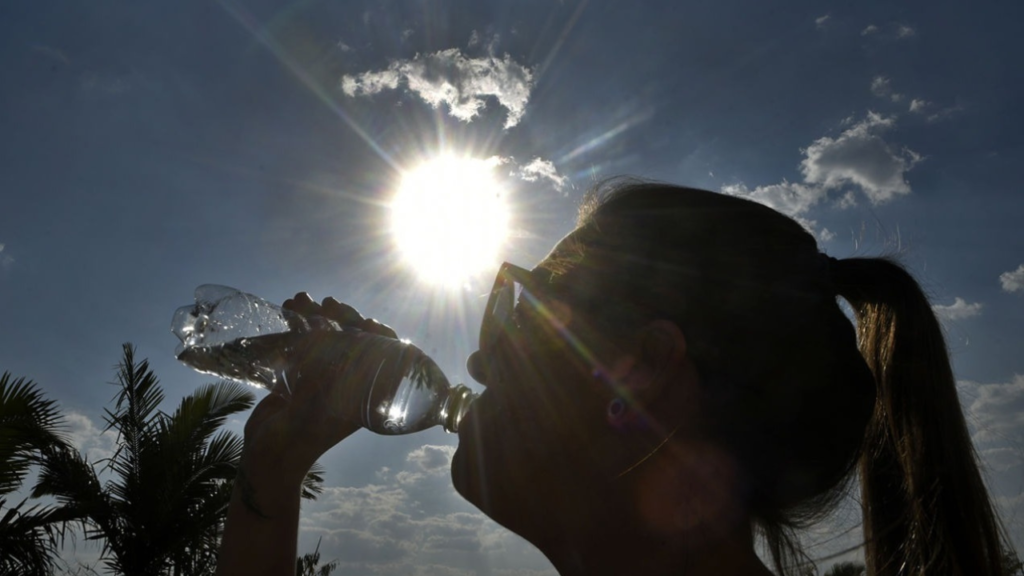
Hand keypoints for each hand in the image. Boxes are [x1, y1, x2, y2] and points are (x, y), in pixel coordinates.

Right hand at [239, 293, 397, 482]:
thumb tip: (329, 334)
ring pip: (328, 337)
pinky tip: (287, 308)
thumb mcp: (315, 408)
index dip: (380, 336)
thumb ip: (323, 376)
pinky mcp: (300, 376)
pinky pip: (304, 344)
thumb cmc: (299, 439)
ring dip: (316, 316)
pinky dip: (296, 325)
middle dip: (343, 317)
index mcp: (364, 396)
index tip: (367, 322)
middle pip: (355, 341)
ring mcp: (323, 378)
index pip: (384, 358)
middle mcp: (348, 384)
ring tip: (300, 300)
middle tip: (329, 303)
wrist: (267, 459)